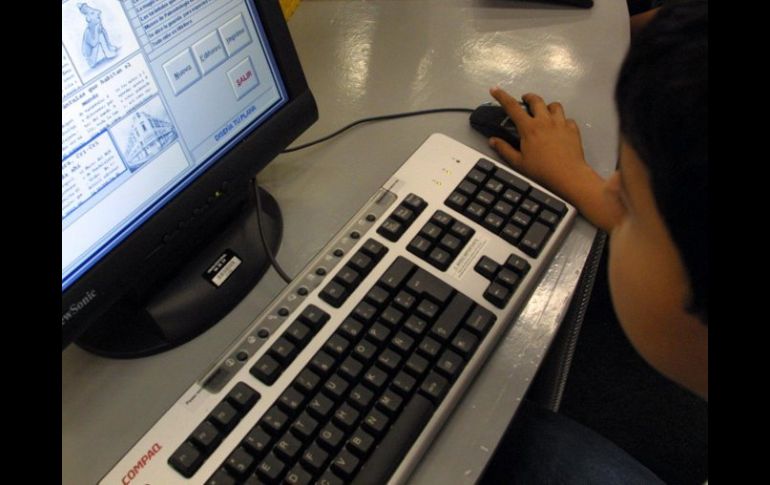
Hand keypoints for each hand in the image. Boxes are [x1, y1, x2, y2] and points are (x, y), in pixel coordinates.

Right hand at [488, 86, 618, 230]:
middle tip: (525, 100)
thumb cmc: (541, 170)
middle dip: (529, 97)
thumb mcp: (518, 162)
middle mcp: (545, 120)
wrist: (568, 175)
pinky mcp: (573, 129)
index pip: (512, 107)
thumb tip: (492, 140)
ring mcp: (561, 123)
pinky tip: (560, 129)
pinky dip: (562, 121)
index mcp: (529, 128)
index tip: (495, 89)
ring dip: (547, 106)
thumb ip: (504, 149)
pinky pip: (567, 119)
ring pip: (554, 105)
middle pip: (536, 100)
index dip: (502, 96)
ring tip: (544, 113)